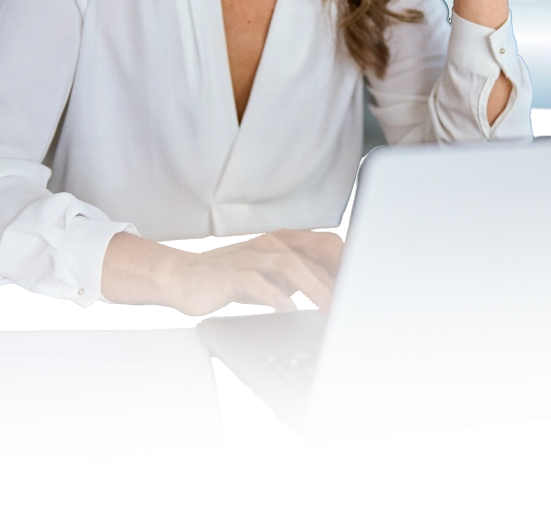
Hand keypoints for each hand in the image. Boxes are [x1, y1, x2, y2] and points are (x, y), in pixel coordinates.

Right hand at [163, 228, 343, 316]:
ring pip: (290, 265)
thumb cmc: (230, 276)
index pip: (325, 247)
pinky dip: (273, 293)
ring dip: (314, 287)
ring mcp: (252, 257)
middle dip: (337, 278)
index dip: (348, 264)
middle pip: (313, 255)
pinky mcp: (232, 274)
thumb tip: (333, 289)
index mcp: (284, 242)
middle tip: (354, 302)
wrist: (184, 276)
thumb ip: (298, 277)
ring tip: (329, 308)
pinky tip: (285, 306)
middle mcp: (271, 244)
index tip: (366, 285)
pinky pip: (256, 282)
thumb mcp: (270, 274)